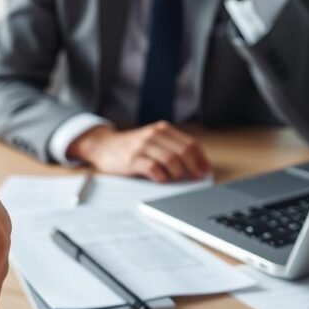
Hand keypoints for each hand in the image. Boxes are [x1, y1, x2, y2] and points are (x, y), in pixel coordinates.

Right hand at [67, 121, 210, 181]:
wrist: (104, 146)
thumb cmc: (132, 147)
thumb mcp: (152, 140)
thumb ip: (170, 147)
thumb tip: (194, 164)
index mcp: (162, 129)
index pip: (189, 143)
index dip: (200, 158)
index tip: (205, 169)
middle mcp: (153, 135)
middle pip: (183, 152)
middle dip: (193, 167)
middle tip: (196, 177)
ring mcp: (142, 146)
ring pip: (171, 160)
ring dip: (178, 173)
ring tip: (176, 178)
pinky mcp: (132, 159)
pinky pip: (153, 169)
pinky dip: (161, 176)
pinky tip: (161, 179)